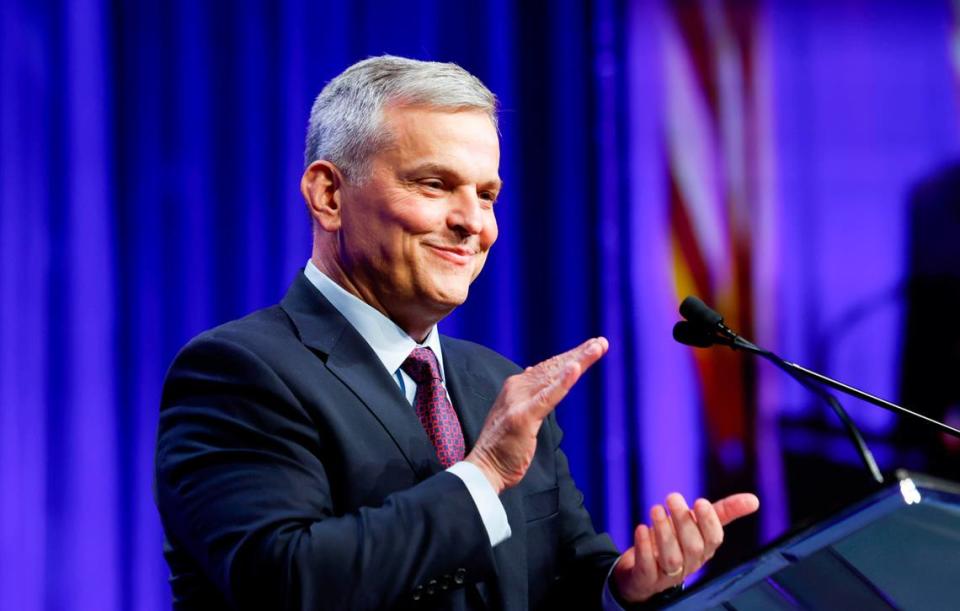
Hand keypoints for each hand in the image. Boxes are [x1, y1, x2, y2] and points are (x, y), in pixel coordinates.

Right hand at [466, 337, 608, 492]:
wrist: (483, 469)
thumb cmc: (501, 446)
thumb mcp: (514, 413)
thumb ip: (525, 393)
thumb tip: (531, 370)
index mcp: (515, 387)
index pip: (547, 367)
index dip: (570, 356)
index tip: (592, 347)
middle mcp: (517, 388)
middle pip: (553, 367)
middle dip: (579, 354)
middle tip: (602, 342)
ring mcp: (520, 401)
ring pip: (555, 376)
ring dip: (578, 360)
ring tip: (597, 347)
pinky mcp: (525, 416)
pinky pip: (549, 396)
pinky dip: (563, 381)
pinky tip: (576, 368)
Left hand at [612, 492, 759, 603]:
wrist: (642, 570)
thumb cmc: (675, 542)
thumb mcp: (697, 525)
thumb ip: (723, 512)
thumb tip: (754, 500)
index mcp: (704, 550)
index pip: (714, 539)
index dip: (708, 522)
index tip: (700, 502)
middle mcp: (689, 564)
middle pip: (693, 547)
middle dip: (684, 521)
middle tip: (673, 497)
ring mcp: (668, 574)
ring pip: (672, 558)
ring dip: (664, 531)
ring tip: (655, 509)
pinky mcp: (646, 578)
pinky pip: (647, 567)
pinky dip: (644, 547)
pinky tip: (640, 528)